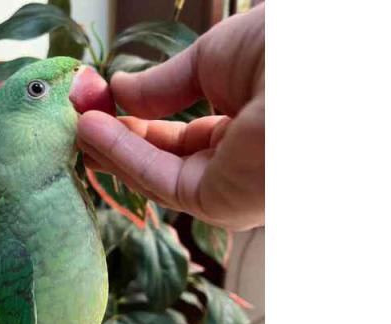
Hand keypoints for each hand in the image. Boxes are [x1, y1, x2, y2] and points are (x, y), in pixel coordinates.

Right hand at [77, 4, 264, 230]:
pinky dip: (121, 156)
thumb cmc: (284, 53)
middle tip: (81, 119)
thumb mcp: (212, 60)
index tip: (103, 104)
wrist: (314, 70)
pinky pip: (158, 179)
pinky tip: (91, 131)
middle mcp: (237, 165)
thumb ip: (162, 85)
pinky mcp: (216, 203)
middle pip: (165, 159)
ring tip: (76, 121)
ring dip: (112, 149)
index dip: (140, 118)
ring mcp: (228, 188)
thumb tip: (120, 91)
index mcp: (246, 128)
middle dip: (120, 139)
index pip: (183, 135)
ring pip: (156, 174)